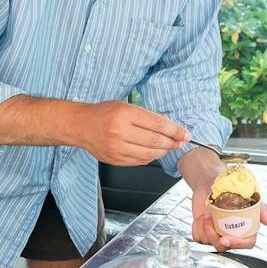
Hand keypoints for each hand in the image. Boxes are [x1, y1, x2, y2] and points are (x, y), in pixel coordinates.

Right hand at [68, 101, 189, 165]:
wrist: (81, 126)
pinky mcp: (115, 160)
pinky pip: (140, 161)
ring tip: (169, 147)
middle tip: (180, 141)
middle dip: (173, 142)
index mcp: (124, 114)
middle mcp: (120, 131)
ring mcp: (117, 148)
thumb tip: (170, 127)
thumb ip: (146, 116)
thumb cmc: (103, 113)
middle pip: (156, 141)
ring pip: (150, 154)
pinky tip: (154, 152)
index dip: (175, 130)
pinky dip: (151, 157)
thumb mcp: (125, 106)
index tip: (185, 133)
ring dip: (164, 151)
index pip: (158, 124)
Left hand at [192, 194, 266, 250]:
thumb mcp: (249, 196)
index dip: (237, 244)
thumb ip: (261, 209)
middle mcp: (231, 232)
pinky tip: (200, 218)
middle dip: (215, 237)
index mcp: (245, 227)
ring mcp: (216, 233)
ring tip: (206, 214)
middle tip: (210, 221)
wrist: (211, 181)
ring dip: (204, 228)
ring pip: (209, 242)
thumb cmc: (231, 188)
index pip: (246, 243)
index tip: (226, 238)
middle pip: (224, 246)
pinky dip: (196, 227)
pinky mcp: (203, 232)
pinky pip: (197, 237)